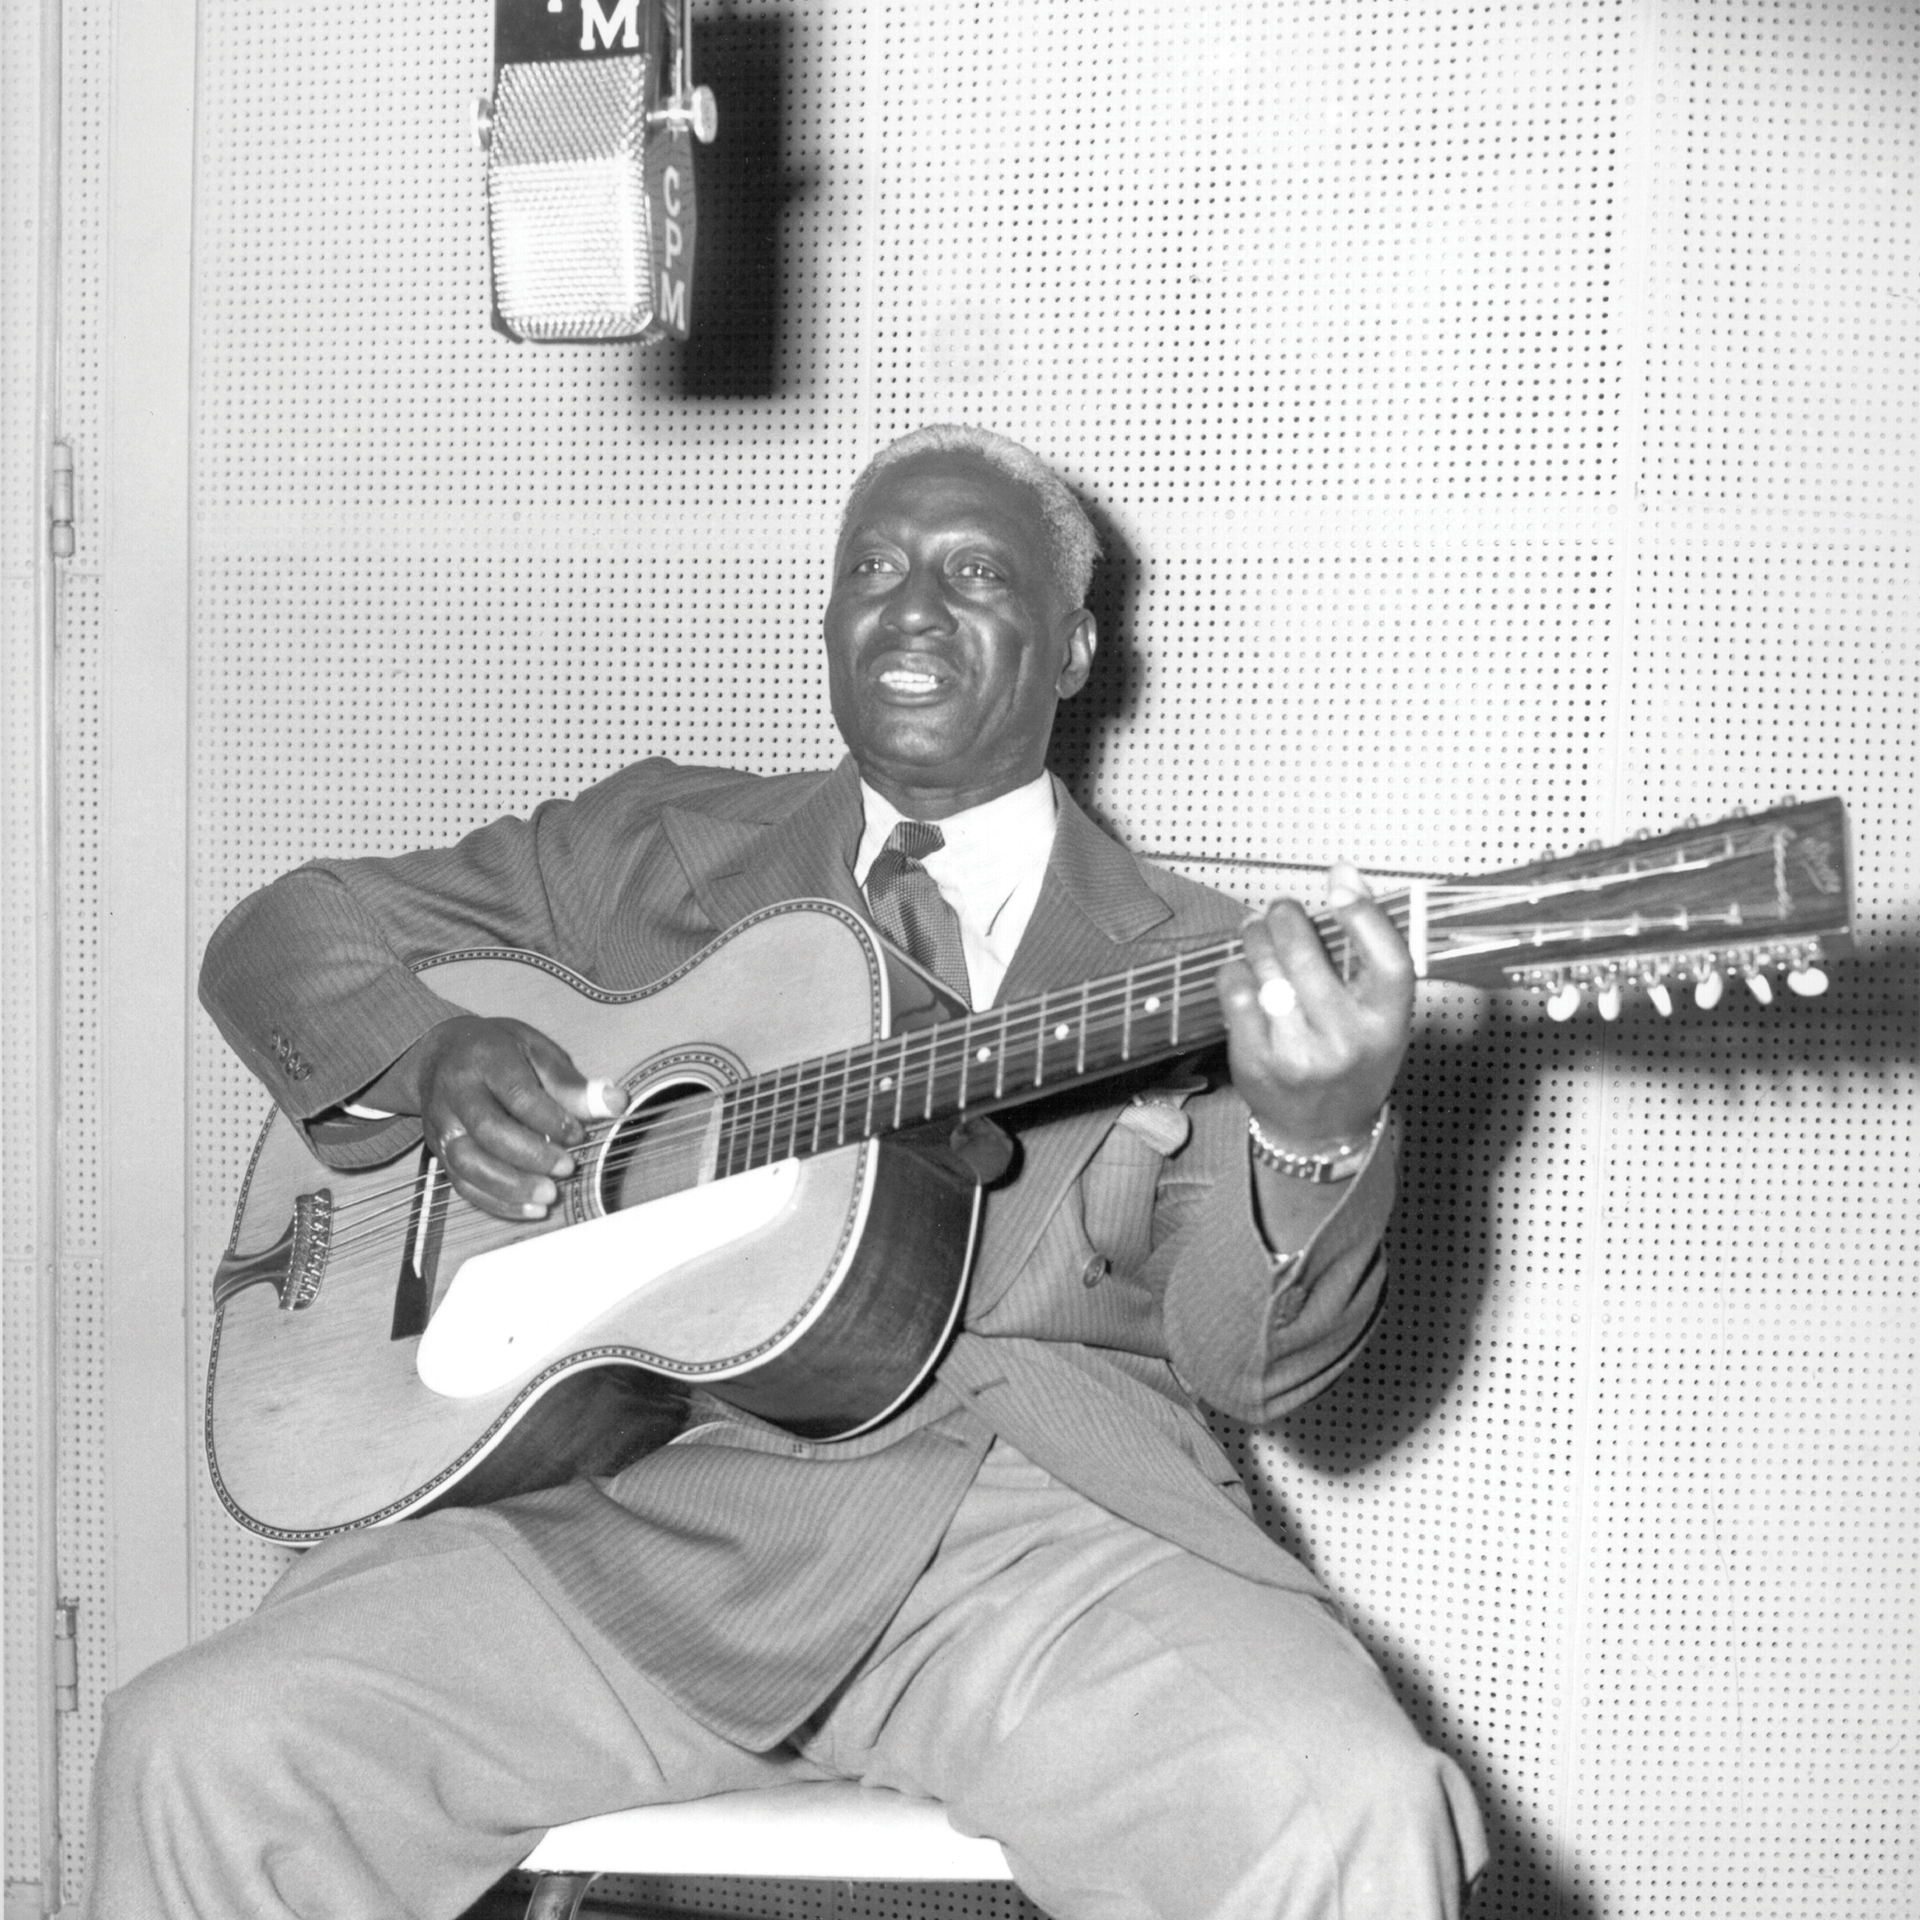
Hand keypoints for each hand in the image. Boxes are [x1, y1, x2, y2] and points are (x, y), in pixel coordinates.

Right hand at [362, 1016, 623, 1219]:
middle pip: (487, 1130)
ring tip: (549, 1196)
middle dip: (530, 1155)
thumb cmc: (499, 1051)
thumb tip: (616, 1102)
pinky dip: (495, 1201)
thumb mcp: (537, 1052)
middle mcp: (457, 1093)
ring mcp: (442, 1124)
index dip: (550, 1118)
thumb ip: (572, 1084)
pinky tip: (530, 1207)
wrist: (439, 1054)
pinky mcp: (438, 1151)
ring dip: (510, 1186)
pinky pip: (462, 1183)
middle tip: (567, 1169)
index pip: (517, 1094)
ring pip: (468, 1162)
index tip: (578, 1135)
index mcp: (486, 1059)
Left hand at [1216, 863, 1413, 1153]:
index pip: (1389, 961)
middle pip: (1308, 957)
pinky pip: (1238, 995)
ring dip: (1255, 939)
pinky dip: (1235, 972)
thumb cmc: (1354, 1058)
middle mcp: (1347, 1040)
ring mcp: (1300, 1054)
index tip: (1340, 885)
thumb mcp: (1377, 1013)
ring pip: (1267, 971)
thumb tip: (1344, 873)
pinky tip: (1242, 969)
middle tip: (1278, 908)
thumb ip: (1367, 947)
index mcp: (1388, 1024)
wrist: (1321, 1131)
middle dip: (1285, 919)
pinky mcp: (1258, 1062)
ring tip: (1254, 929)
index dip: (1366, 916)